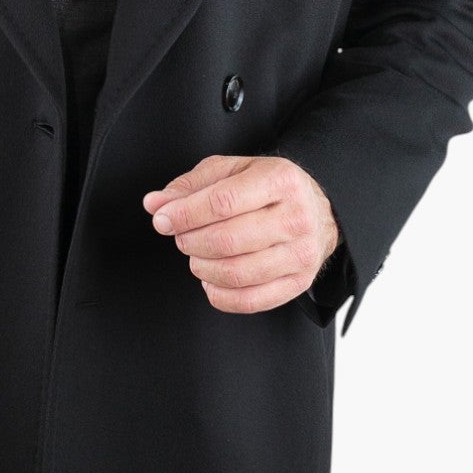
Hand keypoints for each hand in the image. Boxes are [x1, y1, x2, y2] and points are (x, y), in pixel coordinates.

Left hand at [143, 154, 341, 313]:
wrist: (318, 211)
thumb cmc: (267, 189)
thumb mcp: (231, 171)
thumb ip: (190, 186)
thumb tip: (155, 204)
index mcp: (279, 180)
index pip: (222, 202)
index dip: (184, 215)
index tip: (163, 220)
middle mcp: (296, 217)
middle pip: (227, 240)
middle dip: (191, 242)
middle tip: (182, 237)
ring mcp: (300, 253)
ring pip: (237, 273)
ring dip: (203, 268)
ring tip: (197, 255)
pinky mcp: (298, 282)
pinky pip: (250, 301)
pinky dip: (220, 295)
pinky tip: (212, 279)